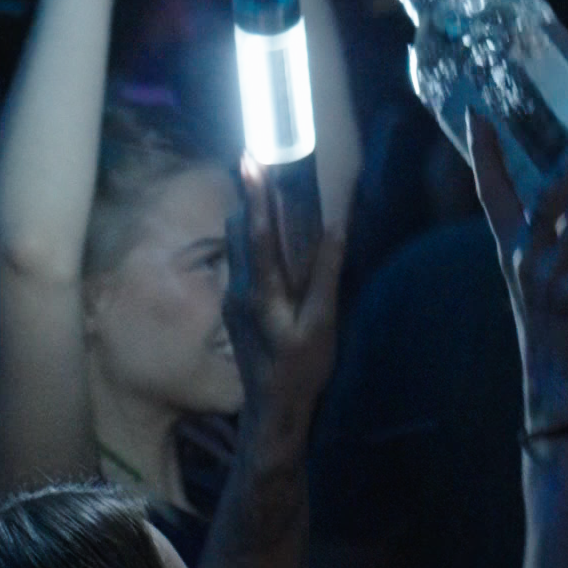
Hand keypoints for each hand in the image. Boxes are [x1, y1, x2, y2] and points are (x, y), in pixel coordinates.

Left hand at [226, 167, 342, 436]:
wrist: (272, 411)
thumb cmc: (302, 369)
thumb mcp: (323, 324)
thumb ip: (325, 274)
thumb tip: (335, 226)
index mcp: (260, 290)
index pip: (255, 230)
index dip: (254, 192)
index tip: (250, 156)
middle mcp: (238, 286)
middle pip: (238, 227)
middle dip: (252, 196)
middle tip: (272, 169)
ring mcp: (232, 296)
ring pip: (237, 243)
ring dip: (253, 218)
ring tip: (277, 200)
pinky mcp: (234, 305)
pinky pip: (243, 260)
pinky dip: (256, 242)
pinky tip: (278, 244)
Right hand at [470, 119, 567, 432]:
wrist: (559, 378)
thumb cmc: (556, 322)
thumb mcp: (540, 276)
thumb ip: (555, 240)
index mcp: (510, 249)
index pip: (488, 192)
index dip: (483, 152)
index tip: (476, 111)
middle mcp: (524, 257)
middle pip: (548, 193)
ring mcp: (550, 276)